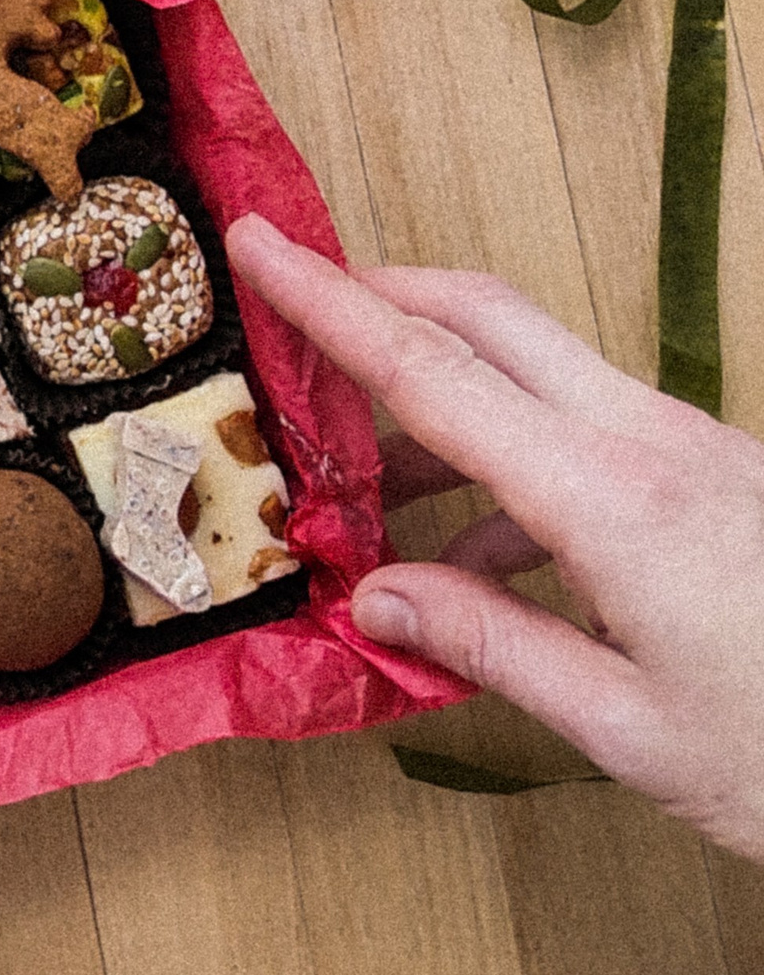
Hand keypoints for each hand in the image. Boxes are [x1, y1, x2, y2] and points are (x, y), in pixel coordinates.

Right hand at [229, 214, 763, 857]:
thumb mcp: (632, 731)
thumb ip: (494, 646)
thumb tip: (373, 596)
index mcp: (613, 499)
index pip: (435, 372)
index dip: (332, 303)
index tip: (258, 243)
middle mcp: (652, 443)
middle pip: (489, 319)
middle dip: (381, 295)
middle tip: (290, 303)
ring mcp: (693, 449)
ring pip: (537, 372)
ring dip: (443, 397)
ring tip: (365, 482)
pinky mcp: (718, 474)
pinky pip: (588, 427)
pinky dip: (511, 457)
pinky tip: (480, 558)